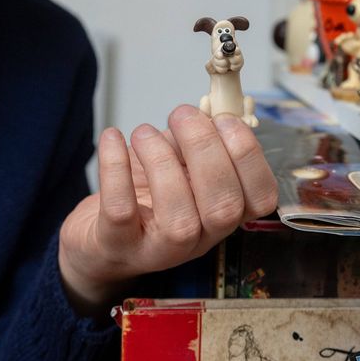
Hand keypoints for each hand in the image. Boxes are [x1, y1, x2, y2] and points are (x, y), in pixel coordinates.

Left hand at [57, 105, 277, 314]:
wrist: (99, 235)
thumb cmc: (147, 194)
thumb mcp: (179, 164)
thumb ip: (197, 141)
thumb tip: (205, 110)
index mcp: (223, 213)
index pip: (260, 198)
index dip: (249, 156)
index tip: (225, 119)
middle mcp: (200, 238)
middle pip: (223, 206)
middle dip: (206, 150)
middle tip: (182, 115)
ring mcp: (159, 249)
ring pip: (177, 215)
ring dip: (162, 160)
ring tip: (144, 132)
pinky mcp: (117, 246)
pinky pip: (121, 211)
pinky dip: (116, 168)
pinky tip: (113, 138)